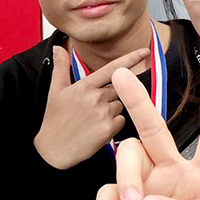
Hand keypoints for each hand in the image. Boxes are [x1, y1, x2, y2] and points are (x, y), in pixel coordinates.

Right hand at [34, 46, 147, 169]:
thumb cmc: (55, 120)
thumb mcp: (55, 91)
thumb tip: (58, 48)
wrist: (53, 150)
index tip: (145, 51)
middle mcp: (96, 97)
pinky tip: (97, 129)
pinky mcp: (109, 129)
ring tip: (92, 119)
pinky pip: (121, 121)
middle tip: (91, 107)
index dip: (130, 58)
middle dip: (110, 95)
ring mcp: (103, 113)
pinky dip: (113, 124)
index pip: (112, 68)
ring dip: (111, 110)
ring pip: (120, 105)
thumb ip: (61, 67)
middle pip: (118, 88)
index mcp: (85, 86)